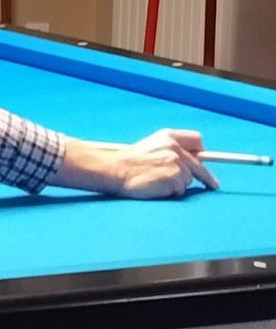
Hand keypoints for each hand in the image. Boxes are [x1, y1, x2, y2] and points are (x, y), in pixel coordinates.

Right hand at [51, 129, 218, 198]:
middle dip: (206, 177)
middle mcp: (175, 147)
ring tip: (158, 184)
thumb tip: (188, 163)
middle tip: (213, 185)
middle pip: (198, 164)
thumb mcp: (150, 148)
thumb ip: (169, 150)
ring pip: (188, 179)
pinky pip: (180, 190)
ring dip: (178, 185)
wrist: (115, 170)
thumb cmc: (128, 163)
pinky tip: (157, 189)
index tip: (205, 161)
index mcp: (169, 136)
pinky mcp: (174, 177)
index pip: (196, 141)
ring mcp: (176, 162)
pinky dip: (171, 192)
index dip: (201, 153)